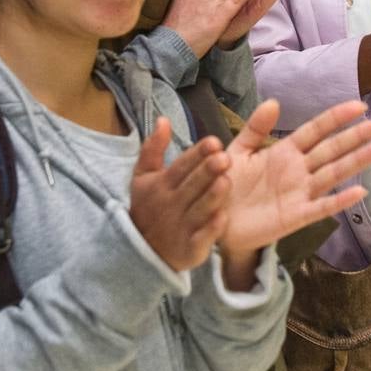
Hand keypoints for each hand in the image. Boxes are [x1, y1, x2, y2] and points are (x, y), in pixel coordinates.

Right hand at [129, 118, 232, 271]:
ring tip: (226, 181)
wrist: (143, 252)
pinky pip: (201, 238)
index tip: (214, 141)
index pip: (181, 166)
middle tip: (224, 157)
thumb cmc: (148, 207)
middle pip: (191, 186)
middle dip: (207, 171)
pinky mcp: (190, 249)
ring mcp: (180, 227)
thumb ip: (153, 148)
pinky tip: (223, 217)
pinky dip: (210, 230)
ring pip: (199, 210)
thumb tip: (163, 119)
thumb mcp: (143, 176)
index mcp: (161, 185)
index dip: (197, 154)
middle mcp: (171, 204)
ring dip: (212, 196)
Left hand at [217, 99, 370, 257]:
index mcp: (285, 151)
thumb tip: (273, 101)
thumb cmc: (226, 185)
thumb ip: (255, 128)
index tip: (359, 105)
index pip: (316, 130)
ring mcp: (300, 193)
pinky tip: (359, 192)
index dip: (336, 118)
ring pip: (334, 173)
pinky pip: (320, 207)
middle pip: (333, 149)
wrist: (213, 219)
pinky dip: (339, 201)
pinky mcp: (295, 216)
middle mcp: (298, 170)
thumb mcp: (237, 151)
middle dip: (358, 136)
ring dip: (357, 161)